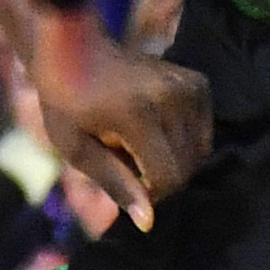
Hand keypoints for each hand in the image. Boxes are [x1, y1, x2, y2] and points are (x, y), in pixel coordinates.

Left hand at [33, 28, 212, 234]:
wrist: (75, 47)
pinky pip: (203, 131)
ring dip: (172, 160)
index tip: (128, 188)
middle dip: (160, 179)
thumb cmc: (65, 100)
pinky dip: (184, 142)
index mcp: (138, 113)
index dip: (150, 195)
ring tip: (138, 146)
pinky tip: (155, 133)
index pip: (166, 176)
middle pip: (186, 166)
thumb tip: (148, 222)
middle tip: (127, 164)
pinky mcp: (198, 83)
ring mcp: (189, 86)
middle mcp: (171, 97)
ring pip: (198, 152)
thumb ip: (115, 183)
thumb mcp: (76, 147)